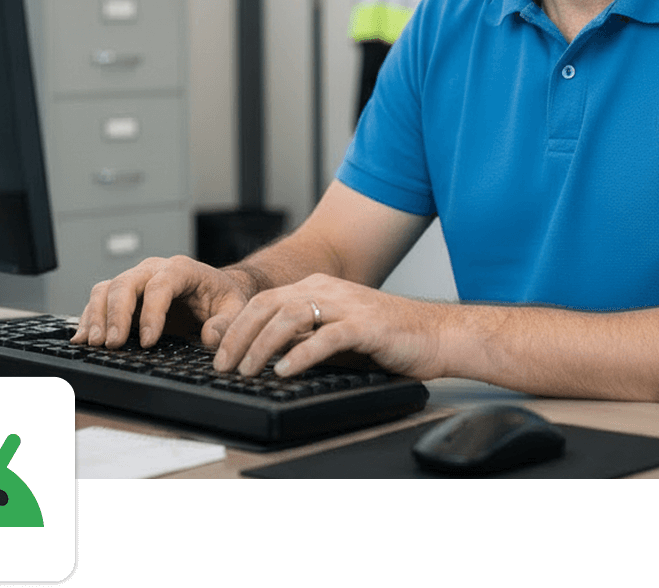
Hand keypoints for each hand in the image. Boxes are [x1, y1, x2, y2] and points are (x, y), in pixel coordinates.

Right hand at [71, 255, 253, 349]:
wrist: (214, 290)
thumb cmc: (223, 297)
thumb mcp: (235, 308)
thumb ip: (226, 323)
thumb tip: (209, 337)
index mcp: (181, 269)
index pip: (160, 285)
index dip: (152, 312)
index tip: (149, 341)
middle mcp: (153, 270)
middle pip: (125, 283)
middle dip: (116, 314)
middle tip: (113, 343)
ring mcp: (136, 280)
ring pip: (106, 289)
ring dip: (96, 316)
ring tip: (94, 343)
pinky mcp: (124, 295)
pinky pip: (100, 300)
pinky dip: (88, 318)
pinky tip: (82, 338)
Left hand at [212, 274, 446, 380]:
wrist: (438, 334)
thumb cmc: (389, 337)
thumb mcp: (337, 330)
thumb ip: (306, 334)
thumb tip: (267, 352)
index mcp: (319, 288)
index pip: (264, 300)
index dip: (237, 325)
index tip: (220, 351)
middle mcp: (329, 291)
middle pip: (269, 305)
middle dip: (240, 336)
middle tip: (224, 364)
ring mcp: (347, 306)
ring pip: (290, 317)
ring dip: (262, 345)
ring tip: (248, 370)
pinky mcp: (365, 326)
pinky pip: (325, 337)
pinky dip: (300, 355)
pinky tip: (284, 370)